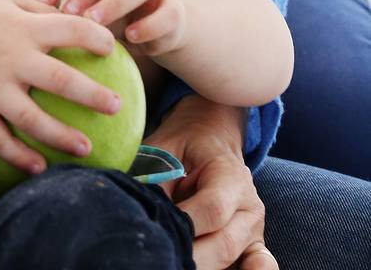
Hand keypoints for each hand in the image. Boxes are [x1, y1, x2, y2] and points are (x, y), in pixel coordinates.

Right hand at [0, 0, 120, 174]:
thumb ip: (39, 9)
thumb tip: (76, 20)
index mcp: (21, 25)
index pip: (70, 30)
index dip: (97, 39)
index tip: (113, 50)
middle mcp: (10, 56)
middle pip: (61, 80)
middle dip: (93, 96)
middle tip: (118, 107)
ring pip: (31, 119)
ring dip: (61, 136)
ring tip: (86, 149)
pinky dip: (18, 157)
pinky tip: (38, 168)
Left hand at [32, 0, 187, 55]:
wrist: (161, 23)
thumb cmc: (112, 5)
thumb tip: (24, 6)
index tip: (38, 3)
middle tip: (68, 11)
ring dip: (116, 2)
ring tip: (95, 22)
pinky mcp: (178, 6)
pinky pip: (167, 13)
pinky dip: (147, 26)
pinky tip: (130, 39)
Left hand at [150, 97, 276, 269]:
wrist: (211, 141)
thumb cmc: (182, 147)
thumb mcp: (165, 151)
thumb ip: (155, 182)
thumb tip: (140, 212)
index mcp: (230, 175)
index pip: (213, 208)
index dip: (185, 223)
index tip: (157, 229)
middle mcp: (248, 207)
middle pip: (224, 244)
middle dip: (190, 256)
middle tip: (159, 257)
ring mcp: (253, 231)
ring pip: (231, 260)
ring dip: (201, 266)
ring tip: (173, 263)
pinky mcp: (252, 248)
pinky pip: (259, 266)